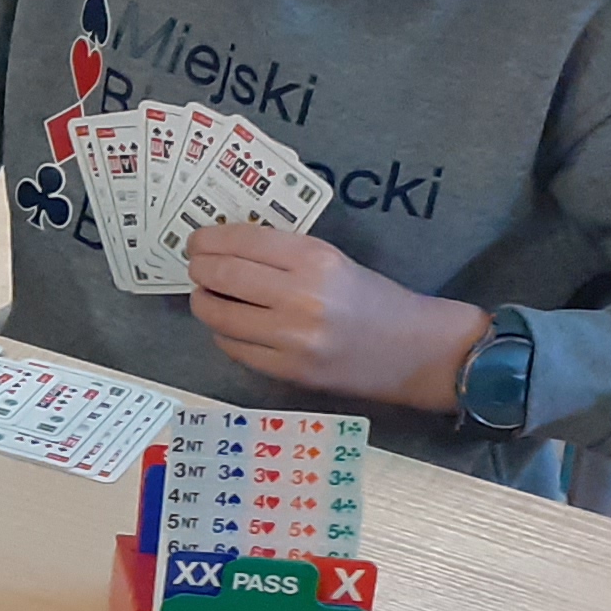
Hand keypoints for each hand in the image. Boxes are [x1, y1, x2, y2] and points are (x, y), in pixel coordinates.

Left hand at [182, 223, 487, 408]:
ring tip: (207, 296)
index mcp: (316, 259)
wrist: (414, 350)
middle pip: (223, 274)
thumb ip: (283, 256)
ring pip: (220, 314)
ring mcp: (293, 339)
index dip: (210, 239)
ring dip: (204, 302)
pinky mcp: (289, 371)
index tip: (198, 240)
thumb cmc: (374, 299)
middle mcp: (301, 297)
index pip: (242, 241)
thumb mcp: (333, 261)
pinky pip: (235, 348)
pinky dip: (224, 333)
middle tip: (196, 267)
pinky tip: (230, 325)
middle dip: (199, 268)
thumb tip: (223, 249)